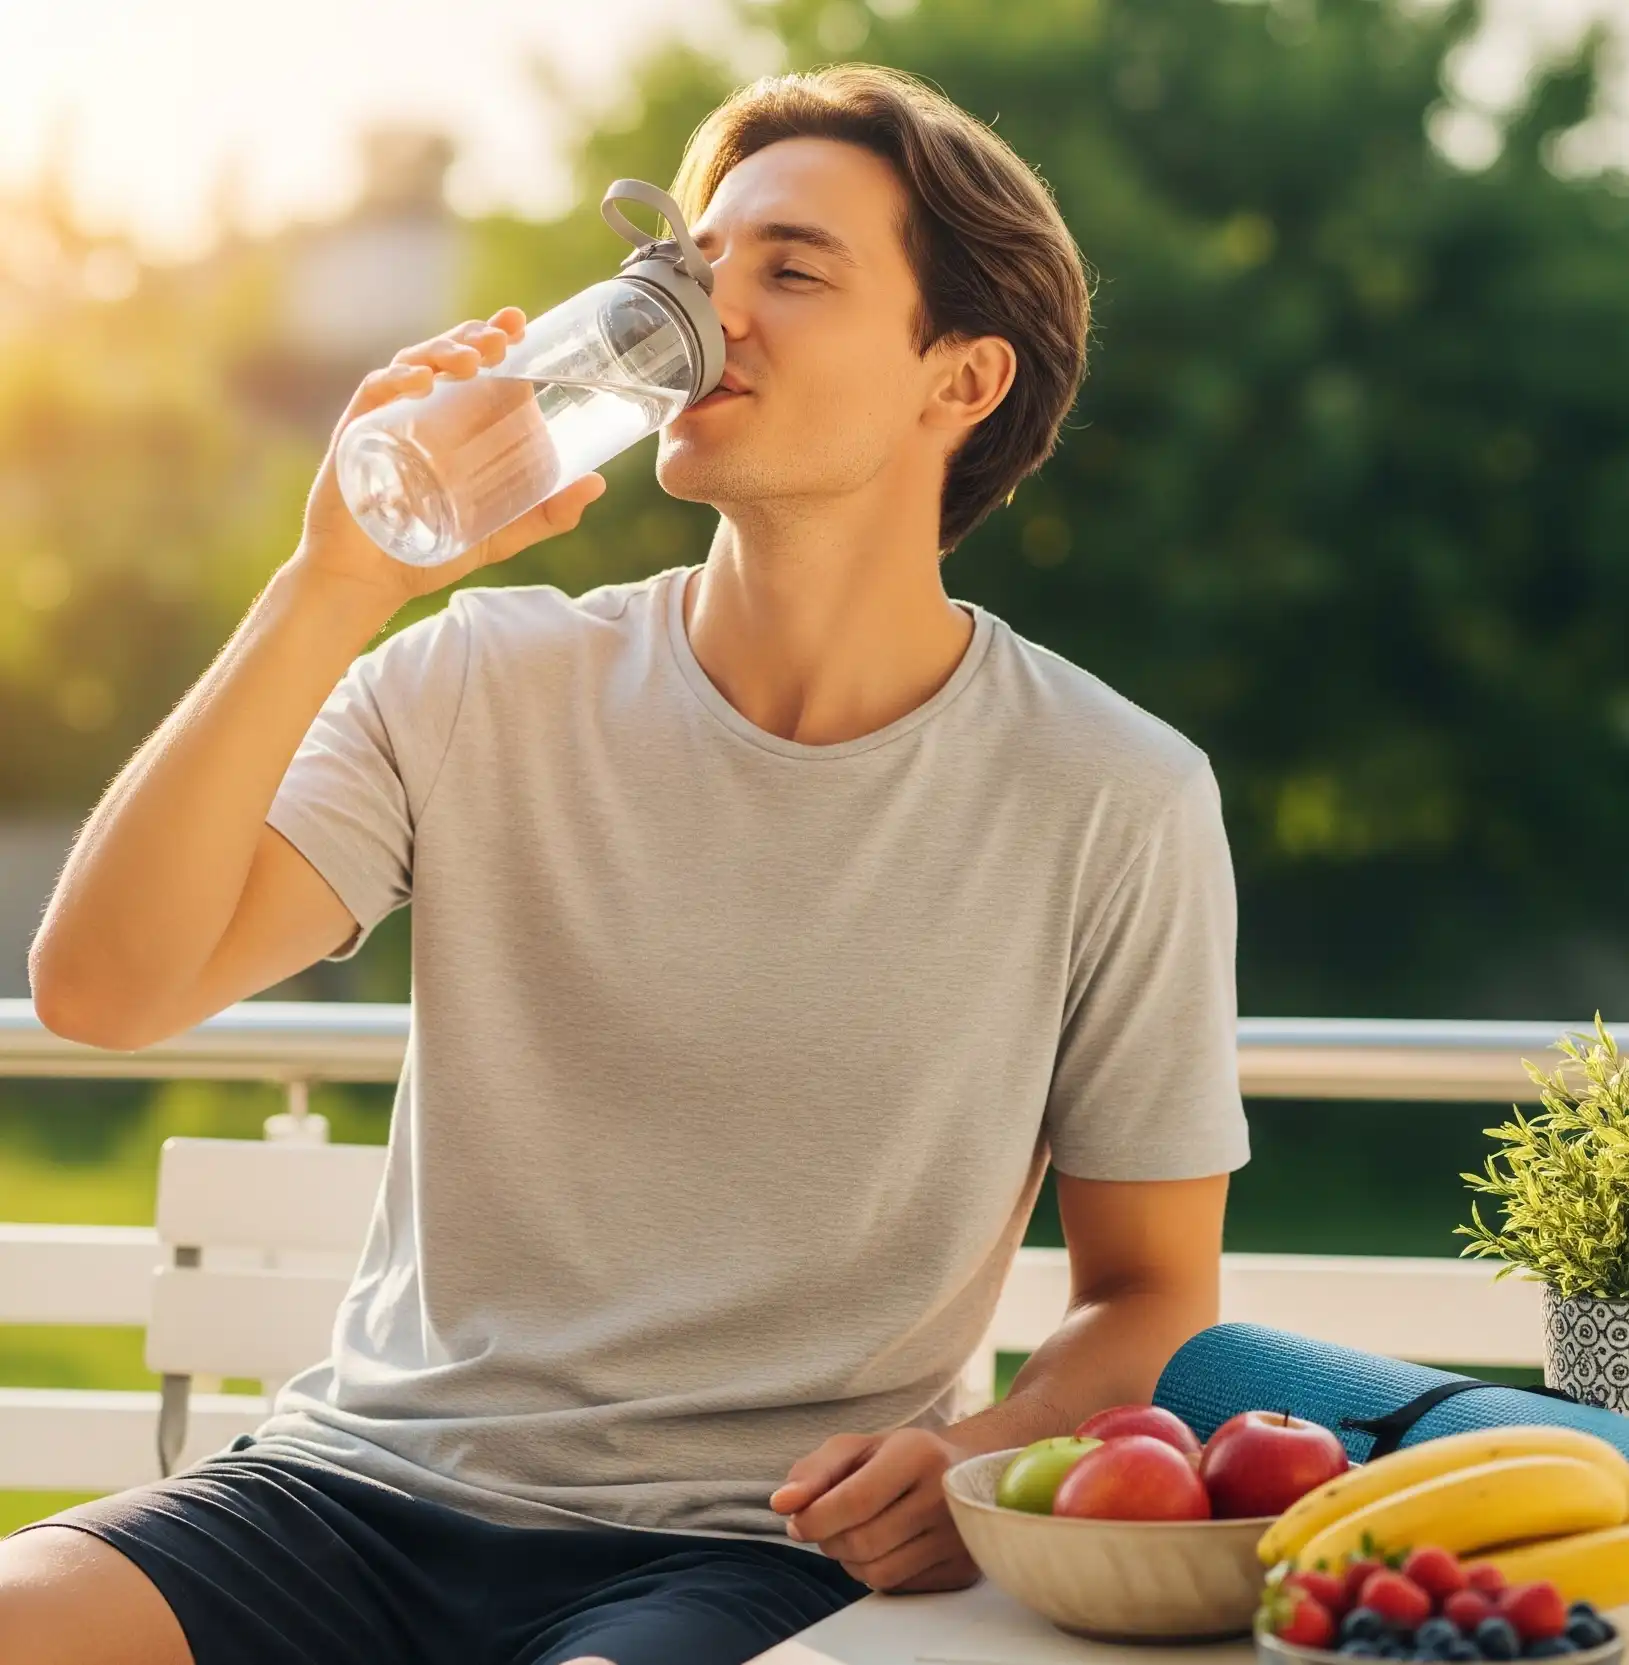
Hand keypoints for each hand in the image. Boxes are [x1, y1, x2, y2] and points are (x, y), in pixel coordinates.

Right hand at [294, 306, 606, 608]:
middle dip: (473, 338)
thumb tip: (599, 483)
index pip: (472, 366)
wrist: (368, 583)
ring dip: (442, 352)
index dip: (493, 336)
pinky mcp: (354, 434)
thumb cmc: (428, 553)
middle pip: (444, 356)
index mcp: (448, 423)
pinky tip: (422, 382)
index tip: (520, 323)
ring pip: (410, 364)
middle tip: (503, 340)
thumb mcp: (501, 534)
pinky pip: (374, 395)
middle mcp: (417, 412)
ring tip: (473, 359)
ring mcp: (385, 420)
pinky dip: (397, 381)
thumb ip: (547, 514)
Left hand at [769, 1428, 982, 1594]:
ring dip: (849, 1561)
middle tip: (826, 1526)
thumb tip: (781, 1504)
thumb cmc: (898, 1457)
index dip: (815, 1519)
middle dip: (829, 1540)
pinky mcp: (962, 1570)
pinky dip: (876, 1573)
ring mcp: (958, 1537)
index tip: (796, 1522)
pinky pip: (898, 1587)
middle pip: (863, 1542)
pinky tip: (883, 1548)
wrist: (963, 1471)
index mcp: (918, 1453)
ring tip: (854, 1535)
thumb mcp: (856, 1448)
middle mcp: (945, 1496)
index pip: (855, 1501)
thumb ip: (813, 1471)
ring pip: (877, 1573)